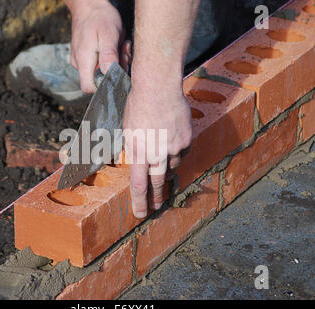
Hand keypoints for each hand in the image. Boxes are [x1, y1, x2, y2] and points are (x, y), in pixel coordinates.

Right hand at [67, 0, 130, 92]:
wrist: (90, 5)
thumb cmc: (99, 18)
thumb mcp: (108, 35)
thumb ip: (108, 55)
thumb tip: (109, 74)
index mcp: (83, 60)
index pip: (89, 87)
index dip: (104, 86)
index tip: (117, 72)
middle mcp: (80, 64)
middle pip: (98, 80)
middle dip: (115, 70)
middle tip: (124, 53)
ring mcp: (82, 61)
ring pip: (101, 72)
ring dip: (116, 62)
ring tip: (121, 46)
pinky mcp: (86, 57)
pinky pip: (101, 64)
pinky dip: (111, 58)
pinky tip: (117, 47)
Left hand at [123, 83, 192, 218]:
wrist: (158, 86)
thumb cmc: (137, 105)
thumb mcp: (127, 130)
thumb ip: (133, 150)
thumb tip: (136, 163)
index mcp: (139, 152)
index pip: (139, 185)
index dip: (139, 202)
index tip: (140, 214)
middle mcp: (157, 153)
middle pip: (157, 182)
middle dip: (156, 197)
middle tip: (156, 207)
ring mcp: (174, 147)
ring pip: (171, 167)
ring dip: (165, 168)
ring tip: (161, 157)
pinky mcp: (187, 139)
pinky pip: (182, 153)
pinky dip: (176, 152)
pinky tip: (171, 141)